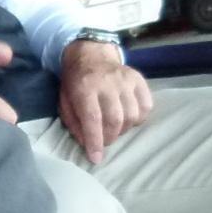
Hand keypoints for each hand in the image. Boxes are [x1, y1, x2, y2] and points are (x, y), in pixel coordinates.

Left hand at [57, 39, 152, 163]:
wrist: (90, 55)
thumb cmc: (75, 83)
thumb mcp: (65, 101)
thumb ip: (74, 123)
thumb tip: (88, 144)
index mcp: (85, 87)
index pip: (93, 119)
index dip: (95, 142)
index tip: (96, 158)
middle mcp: (107, 83)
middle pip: (115, 119)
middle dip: (110, 138)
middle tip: (105, 141)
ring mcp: (125, 80)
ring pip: (132, 115)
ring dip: (124, 130)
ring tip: (115, 129)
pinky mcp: (138, 79)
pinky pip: (146, 105)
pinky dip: (139, 118)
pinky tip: (129, 119)